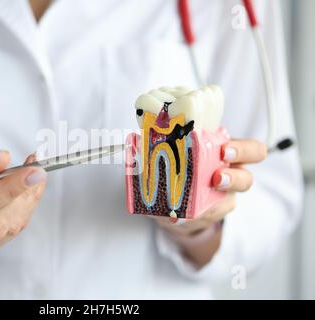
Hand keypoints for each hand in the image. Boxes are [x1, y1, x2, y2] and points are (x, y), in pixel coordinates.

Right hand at [0, 150, 45, 275]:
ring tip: (33, 175)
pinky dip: (23, 208)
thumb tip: (2, 159)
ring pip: (8, 229)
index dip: (9, 188)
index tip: (33, 170)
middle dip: (22, 196)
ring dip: (26, 201)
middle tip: (38, 170)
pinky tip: (25, 190)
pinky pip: (11, 232)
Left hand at [155, 139, 267, 266]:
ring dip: (212, 204)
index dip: (243, 151)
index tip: (224, 150)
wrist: (181, 193)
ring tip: (194, 205)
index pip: (252, 150)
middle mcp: (232, 175)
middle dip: (232, 178)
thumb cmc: (183, 164)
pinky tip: (176, 216)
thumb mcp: (180, 149)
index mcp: (227, 153)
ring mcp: (224, 198)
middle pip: (246, 178)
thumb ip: (165, 143)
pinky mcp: (212, 214)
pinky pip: (206, 218)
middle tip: (215, 177)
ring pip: (228, 202)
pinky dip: (190, 216)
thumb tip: (136, 142)